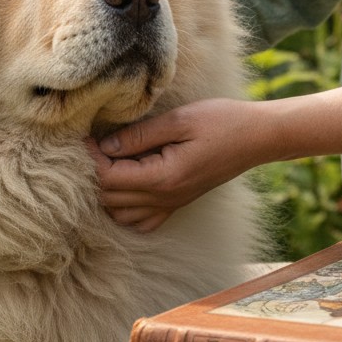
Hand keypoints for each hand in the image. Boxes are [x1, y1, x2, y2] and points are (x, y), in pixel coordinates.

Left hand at [88, 99, 259, 231]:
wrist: (257, 137)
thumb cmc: (222, 121)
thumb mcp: (179, 119)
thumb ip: (139, 135)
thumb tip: (104, 146)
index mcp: (163, 178)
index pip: (110, 178)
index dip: (91, 159)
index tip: (85, 136)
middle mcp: (164, 199)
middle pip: (109, 198)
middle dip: (93, 173)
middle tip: (90, 145)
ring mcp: (171, 205)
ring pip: (120, 214)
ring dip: (106, 191)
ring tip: (106, 163)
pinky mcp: (176, 203)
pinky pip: (140, 221)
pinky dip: (123, 208)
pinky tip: (124, 185)